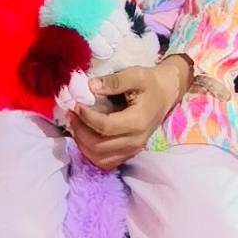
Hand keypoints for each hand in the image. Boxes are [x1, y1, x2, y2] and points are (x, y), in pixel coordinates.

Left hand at [71, 58, 191, 171]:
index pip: (105, 127)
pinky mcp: (128, 153)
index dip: (87, 117)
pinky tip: (85, 136)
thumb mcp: (135, 75)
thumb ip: (114, 81)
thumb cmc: (150, 83)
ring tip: (76, 125)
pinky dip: (91, 153)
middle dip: (80, 131)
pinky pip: (105, 162)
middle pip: (99, 146)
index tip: (77, 105)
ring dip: (83, 144)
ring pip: (100, 158)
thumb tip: (90, 86)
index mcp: (137, 122)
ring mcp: (132, 150)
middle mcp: (135, 141)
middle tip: (72, 114)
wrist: (164, 94)